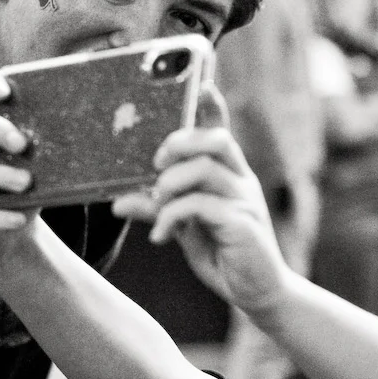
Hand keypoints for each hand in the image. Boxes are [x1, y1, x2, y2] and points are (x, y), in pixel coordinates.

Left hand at [112, 84, 290, 312]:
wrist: (259, 293)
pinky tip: (162, 237)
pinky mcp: (242, 224)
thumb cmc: (225, 256)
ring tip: (158, 207)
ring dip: (169, 184)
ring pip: (204, 169)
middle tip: (156, 165)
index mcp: (231, 176)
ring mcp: (245, 201)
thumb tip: (118, 201)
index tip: (201, 84)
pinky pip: (200, 205)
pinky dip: (171, 217)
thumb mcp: (186, 230)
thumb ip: (158, 210)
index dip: (212, 107)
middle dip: (179, 143)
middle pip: (216, 139)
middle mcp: (242, 182)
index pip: (222, 132)